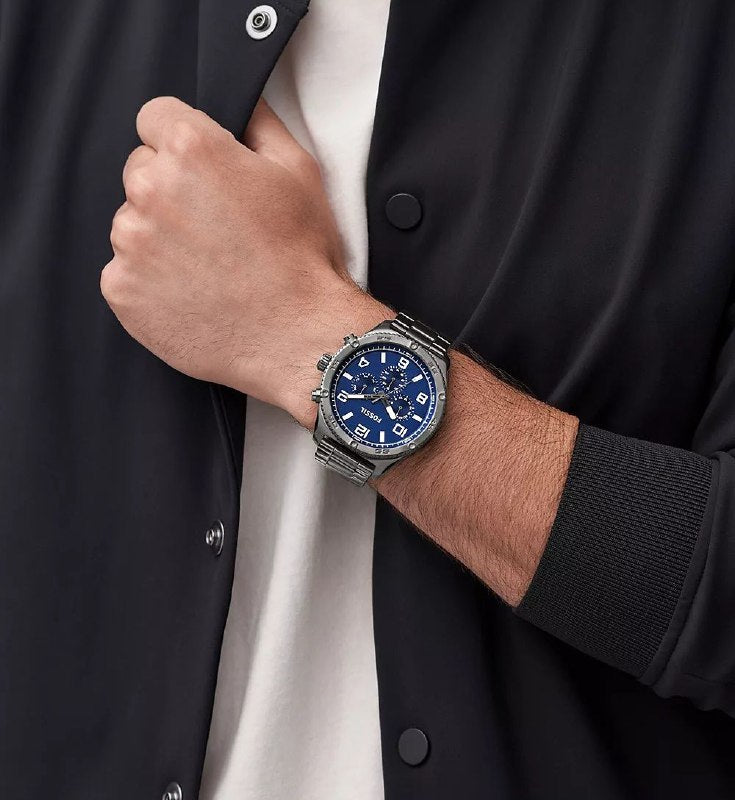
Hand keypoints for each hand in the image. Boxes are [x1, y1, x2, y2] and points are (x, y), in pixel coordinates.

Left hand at [101, 96, 386, 426]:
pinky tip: (191, 293)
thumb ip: (260, 124)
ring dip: (159, 238)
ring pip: (131, 223)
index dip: (183, 143)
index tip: (202, 171)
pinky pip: (124, 272)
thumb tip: (240, 106)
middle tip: (215, 228)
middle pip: (141, 171)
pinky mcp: (122, 290)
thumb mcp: (300, 173)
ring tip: (208, 267)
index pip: (155, 118)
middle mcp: (150, 190)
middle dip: (171, 190)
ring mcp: (131, 243)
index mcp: (192, 150)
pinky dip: (150, 282)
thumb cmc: (302, 259)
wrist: (297, 336)